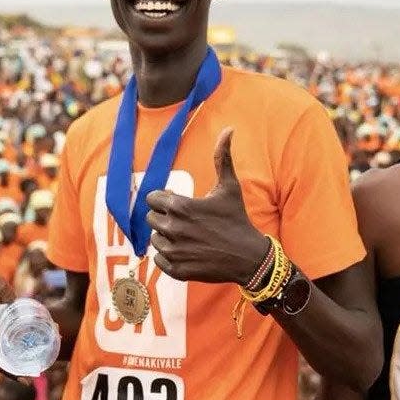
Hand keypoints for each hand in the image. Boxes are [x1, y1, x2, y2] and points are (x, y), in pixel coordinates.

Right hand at [0, 269, 30, 382]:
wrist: (1, 302)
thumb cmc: (1, 299)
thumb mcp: (2, 295)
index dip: (0, 362)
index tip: (15, 368)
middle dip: (11, 372)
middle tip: (28, 378)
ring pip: (1, 364)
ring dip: (14, 373)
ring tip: (29, 379)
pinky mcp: (0, 350)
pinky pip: (4, 363)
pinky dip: (14, 370)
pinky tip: (26, 377)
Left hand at [146, 127, 267, 284]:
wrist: (248, 257)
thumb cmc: (237, 219)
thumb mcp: (230, 187)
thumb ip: (223, 157)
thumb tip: (229, 129)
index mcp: (180, 207)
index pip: (152, 199)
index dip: (164, 200)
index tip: (178, 204)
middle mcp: (173, 229)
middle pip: (151, 219)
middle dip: (164, 218)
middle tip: (184, 222)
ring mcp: (174, 251)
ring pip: (155, 239)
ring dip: (167, 238)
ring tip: (188, 237)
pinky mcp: (176, 270)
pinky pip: (159, 259)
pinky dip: (169, 257)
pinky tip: (187, 252)